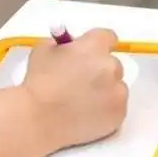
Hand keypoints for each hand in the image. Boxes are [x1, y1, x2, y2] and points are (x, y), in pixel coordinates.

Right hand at [21, 28, 128, 147]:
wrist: (40, 119)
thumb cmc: (38, 85)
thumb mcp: (42, 51)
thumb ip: (61, 44)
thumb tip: (69, 46)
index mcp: (94, 47)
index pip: (107, 37)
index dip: (97, 45)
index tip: (90, 54)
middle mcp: (111, 66)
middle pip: (112, 63)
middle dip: (99, 70)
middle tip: (80, 81)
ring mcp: (117, 91)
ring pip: (116, 86)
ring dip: (104, 90)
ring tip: (81, 101)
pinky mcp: (119, 113)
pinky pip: (116, 107)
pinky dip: (105, 109)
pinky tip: (86, 113)